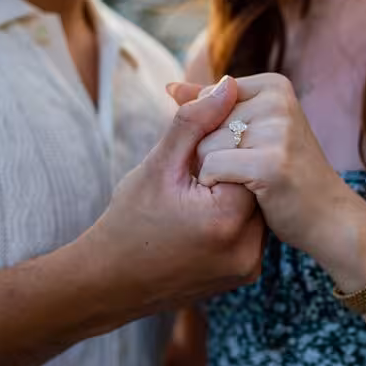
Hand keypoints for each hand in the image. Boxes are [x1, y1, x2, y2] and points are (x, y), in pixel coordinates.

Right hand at [77, 76, 263, 316]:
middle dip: (230, 167)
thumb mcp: (158, 165)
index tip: (192, 157)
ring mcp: (248, 266)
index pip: (247, 156)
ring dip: (234, 191)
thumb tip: (228, 83)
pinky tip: (203, 216)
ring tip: (198, 196)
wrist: (109, 282)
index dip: (221, 146)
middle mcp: (248, 248)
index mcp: (227, 218)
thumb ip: (194, 122)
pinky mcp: (244, 274)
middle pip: (255, 182)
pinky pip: (251, 230)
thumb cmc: (127, 221)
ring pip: (256, 205)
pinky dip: (234, 216)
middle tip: (196, 176)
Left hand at [168, 74, 365, 289]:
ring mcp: (277, 131)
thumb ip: (210, 107)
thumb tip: (171, 87)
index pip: (207, 100)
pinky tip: (246, 193)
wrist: (329, 218)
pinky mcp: (271, 163)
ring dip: (216, 173)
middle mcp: (277, 101)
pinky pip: (212, 169)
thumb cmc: (285, 175)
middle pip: (203, 124)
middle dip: (214, 154)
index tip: (249, 150)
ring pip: (203, 147)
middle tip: (254, 171)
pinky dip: (219, 187)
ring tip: (252, 182)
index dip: (213, 135)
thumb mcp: (251, 131)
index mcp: (274, 86)